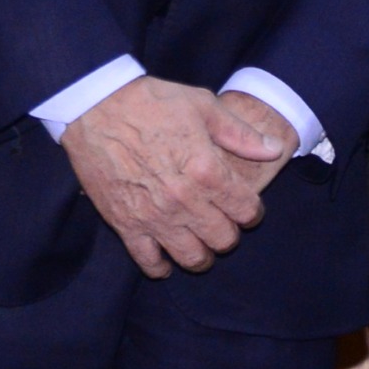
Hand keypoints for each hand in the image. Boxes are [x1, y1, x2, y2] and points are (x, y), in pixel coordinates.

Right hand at [62, 75, 292, 275]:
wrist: (94, 106)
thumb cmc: (150, 102)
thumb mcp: (203, 106)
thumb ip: (241, 134)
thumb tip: (274, 150)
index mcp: (207, 171)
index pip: (247, 211)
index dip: (252, 211)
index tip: (245, 206)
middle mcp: (184, 200)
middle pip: (224, 239)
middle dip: (229, 233)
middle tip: (222, 222)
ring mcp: (154, 216)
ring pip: (192, 258)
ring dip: (202, 254)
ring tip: (199, 242)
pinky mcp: (125, 224)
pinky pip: (149, 262)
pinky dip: (161, 266)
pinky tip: (167, 258)